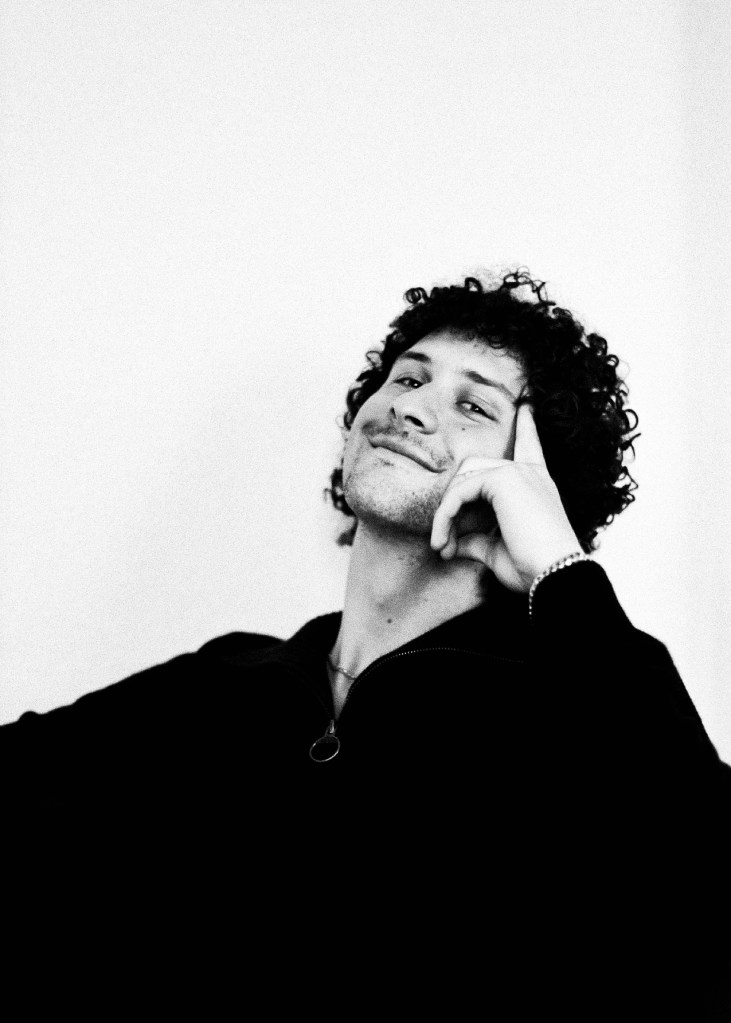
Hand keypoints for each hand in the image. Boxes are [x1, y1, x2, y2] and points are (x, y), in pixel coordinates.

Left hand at [430, 403, 581, 591]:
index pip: (530, 447)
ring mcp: (517, 472)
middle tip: (444, 544)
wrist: (554, 575)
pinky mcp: (503, 478)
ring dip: (444, 515)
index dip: (527, 426)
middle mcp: (529, 473)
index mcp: (536, 484)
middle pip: (474, 469)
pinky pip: (458, 492)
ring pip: (462, 481)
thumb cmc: (533, 568)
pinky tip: (443, 542)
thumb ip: (475, 539)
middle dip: (452, 503)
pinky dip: (444, 517)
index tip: (527, 405)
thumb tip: (453, 542)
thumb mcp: (497, 551)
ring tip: (442, 548)